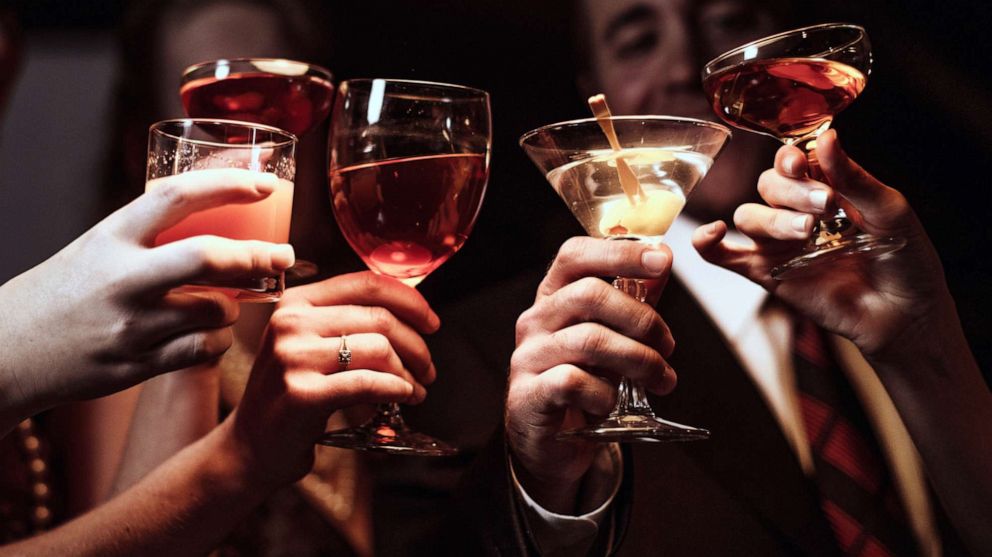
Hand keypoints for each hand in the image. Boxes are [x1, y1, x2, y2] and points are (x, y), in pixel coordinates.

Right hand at [0, 169, 294, 417]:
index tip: (266, 184)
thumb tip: (219, 221)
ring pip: (216, 309)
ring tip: (231, 303)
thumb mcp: (96, 249)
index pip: (177, 197)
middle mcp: (122, 278)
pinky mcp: (136, 365)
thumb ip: (149, 238)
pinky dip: (219, 341)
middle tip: (284, 254)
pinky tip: (212, 335)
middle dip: (258, 255)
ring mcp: (130, 325)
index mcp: (111, 237)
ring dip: (237, 305)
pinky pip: (203, 350)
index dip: (229, 185)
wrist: (5, 352)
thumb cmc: (62, 294)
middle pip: (209, 257)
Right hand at [227, 271, 439, 486]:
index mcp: (296, 302)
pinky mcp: (302, 394)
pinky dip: (396, 389)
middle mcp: (291, 322)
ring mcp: (293, 357)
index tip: (432, 323)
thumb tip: (413, 313)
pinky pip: (368, 383)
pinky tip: (403, 397)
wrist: (250, 447)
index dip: (409, 301)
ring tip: (415, 389)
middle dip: (416, 345)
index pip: (366, 283)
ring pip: (379, 349)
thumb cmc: (291, 395)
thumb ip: (348, 323)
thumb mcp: (309, 346)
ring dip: (408, 372)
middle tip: (428, 369)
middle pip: (379, 318)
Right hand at [506, 237, 675, 513]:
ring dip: (638, 360)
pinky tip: (612, 404)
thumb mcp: (612, 338)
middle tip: (668, 345)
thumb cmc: (583, 383)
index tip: (662, 259)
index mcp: (554, 297)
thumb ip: (634, 300)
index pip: (576, 255)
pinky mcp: (529, 395)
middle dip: (641, 318)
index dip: (619, 251)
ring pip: (589, 340)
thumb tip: (663, 258)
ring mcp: (529, 357)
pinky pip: (574, 382)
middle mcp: (536, 320)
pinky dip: (604, 394)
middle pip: (588, 295)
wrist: (552, 444)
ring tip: (661, 379)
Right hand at [693, 130, 949, 361]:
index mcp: (824, 188)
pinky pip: (724, 256)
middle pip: (766, 185)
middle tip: (825, 206)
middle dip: (791, 192)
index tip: (802, 166)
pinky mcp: (766, 273)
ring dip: (773, 219)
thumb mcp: (889, 208)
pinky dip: (708, 244)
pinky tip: (714, 234)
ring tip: (807, 233)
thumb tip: (826, 137)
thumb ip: (853, 177)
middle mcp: (796, 211)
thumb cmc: (905, 258)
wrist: (905, 314)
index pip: (790, 161)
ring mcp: (778, 243)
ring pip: (748, 216)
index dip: (789, 159)